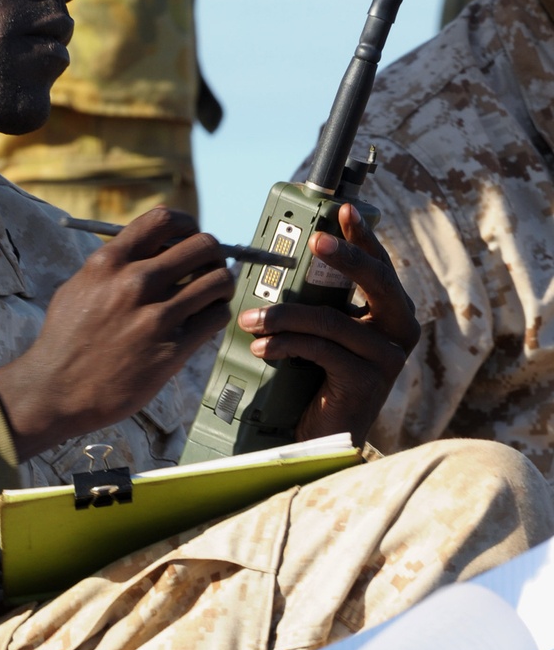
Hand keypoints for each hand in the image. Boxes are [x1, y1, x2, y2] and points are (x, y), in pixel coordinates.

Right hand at [0, 207, 233, 459]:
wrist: (56, 391)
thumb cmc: (65, 340)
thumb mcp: (79, 286)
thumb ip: (113, 265)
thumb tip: (152, 249)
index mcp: (109, 262)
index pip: (163, 219)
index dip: (186, 224)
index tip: (189, 238)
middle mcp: (135, 282)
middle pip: (203, 245)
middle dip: (212, 255)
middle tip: (207, 269)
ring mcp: (155, 316)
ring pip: (218, 281)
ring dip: (221, 286)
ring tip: (211, 297)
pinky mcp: (172, 349)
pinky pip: (216, 317)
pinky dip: (217, 315)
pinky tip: (204, 322)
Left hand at [237, 203, 419, 444]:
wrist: (324, 438)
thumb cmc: (319, 379)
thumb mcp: (322, 333)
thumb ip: (319, 302)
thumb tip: (284, 263)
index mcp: (392, 313)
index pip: (380, 266)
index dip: (363, 237)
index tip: (343, 210)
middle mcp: (400, 330)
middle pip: (375, 281)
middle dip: (343, 256)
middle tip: (312, 242)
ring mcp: (388, 357)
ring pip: (330, 319)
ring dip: (282, 314)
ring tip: (249, 319)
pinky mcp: (367, 381)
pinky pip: (319, 349)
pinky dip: (283, 344)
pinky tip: (260, 348)